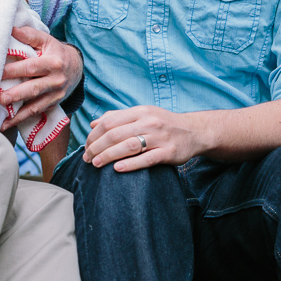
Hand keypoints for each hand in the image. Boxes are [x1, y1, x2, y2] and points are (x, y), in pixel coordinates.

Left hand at [0, 27, 80, 122]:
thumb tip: (11, 29)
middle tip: (1, 99)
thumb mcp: (46, 40)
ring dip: (18, 113)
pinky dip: (22, 119)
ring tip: (4, 118)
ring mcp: (56, 94)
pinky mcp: (53, 104)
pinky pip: (37, 112)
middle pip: (34, 88)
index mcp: (53, 63)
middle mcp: (56, 80)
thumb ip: (29, 35)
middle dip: (16, 94)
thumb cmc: (55, 52)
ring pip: (36, 105)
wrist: (76, 67)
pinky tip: (8, 124)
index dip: (15, 70)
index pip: (31, 67)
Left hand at [84, 106, 209, 170]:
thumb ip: (118, 117)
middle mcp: (149, 122)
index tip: (86, 147)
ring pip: (129, 146)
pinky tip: (117, 169)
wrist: (194, 131)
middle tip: (88, 158)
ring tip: (96, 164)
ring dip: (108, 156)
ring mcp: (160, 137)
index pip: (109, 122)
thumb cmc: (164, 124)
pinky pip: (146, 159)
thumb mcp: (142, 114)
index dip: (94, 135)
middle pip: (115, 134)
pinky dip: (130, 164)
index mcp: (140, 111)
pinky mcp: (168, 152)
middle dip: (97, 147)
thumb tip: (93, 124)